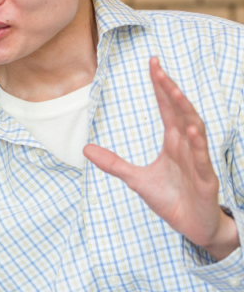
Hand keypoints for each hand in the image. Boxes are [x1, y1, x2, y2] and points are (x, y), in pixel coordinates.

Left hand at [84, 57, 238, 260]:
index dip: (160, 87)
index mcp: (173, 144)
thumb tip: (85, 148)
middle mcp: (187, 147)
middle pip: (180, 112)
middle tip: (158, 67)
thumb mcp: (136, 180)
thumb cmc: (171, 199)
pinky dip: (196, 145)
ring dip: (184, 110)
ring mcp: (198, 162)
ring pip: (194, 130)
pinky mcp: (205, 180)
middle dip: (170, 89)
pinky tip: (189, 130)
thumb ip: (113, 164)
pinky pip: (201, 160)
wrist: (193, 227)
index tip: (152, 64)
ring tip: (173, 90)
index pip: (167, 109)